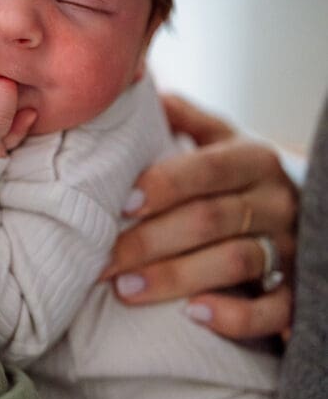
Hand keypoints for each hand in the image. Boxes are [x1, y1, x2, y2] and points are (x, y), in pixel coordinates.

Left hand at [102, 95, 297, 341]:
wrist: (297, 217)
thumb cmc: (236, 180)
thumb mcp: (219, 142)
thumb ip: (183, 118)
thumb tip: (135, 82)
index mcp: (254, 159)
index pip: (208, 168)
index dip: (165, 185)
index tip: (122, 203)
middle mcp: (276, 201)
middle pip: (211, 219)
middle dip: (149, 242)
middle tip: (102, 262)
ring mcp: (290, 247)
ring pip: (236, 262)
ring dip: (176, 278)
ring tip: (125, 290)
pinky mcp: (295, 291)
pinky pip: (272, 309)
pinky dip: (234, 316)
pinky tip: (193, 316)